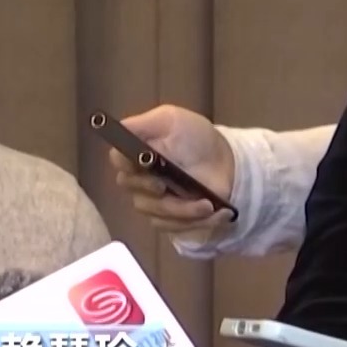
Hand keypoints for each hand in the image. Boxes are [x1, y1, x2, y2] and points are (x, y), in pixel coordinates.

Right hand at [109, 104, 236, 235]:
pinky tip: (215, 213)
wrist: (228, 162)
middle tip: (165, 186)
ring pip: (153, 211)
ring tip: (207, 205)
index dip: (126, 163)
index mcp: (137, 152)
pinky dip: (194, 222)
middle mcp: (139, 177)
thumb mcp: (171, 119)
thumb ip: (143, 124)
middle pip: (130, 188)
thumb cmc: (197, 138)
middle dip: (148, 188)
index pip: (118, 159)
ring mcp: (153, 201)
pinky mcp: (170, 219)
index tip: (144, 163)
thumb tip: (119, 130)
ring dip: (180, 210)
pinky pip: (171, 227)